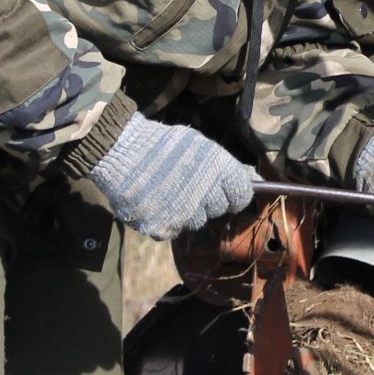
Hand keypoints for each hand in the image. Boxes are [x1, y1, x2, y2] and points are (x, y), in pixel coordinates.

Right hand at [82, 113, 255, 241]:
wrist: (118, 150)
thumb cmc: (161, 144)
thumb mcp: (199, 145)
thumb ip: (226, 165)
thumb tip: (254, 179)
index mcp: (219, 169)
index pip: (242, 194)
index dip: (233, 192)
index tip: (224, 189)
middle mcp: (206, 194)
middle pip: (219, 209)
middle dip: (208, 200)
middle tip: (187, 184)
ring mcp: (184, 214)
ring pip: (196, 221)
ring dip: (186, 211)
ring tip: (167, 190)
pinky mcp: (163, 228)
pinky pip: (173, 230)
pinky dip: (165, 220)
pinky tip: (154, 201)